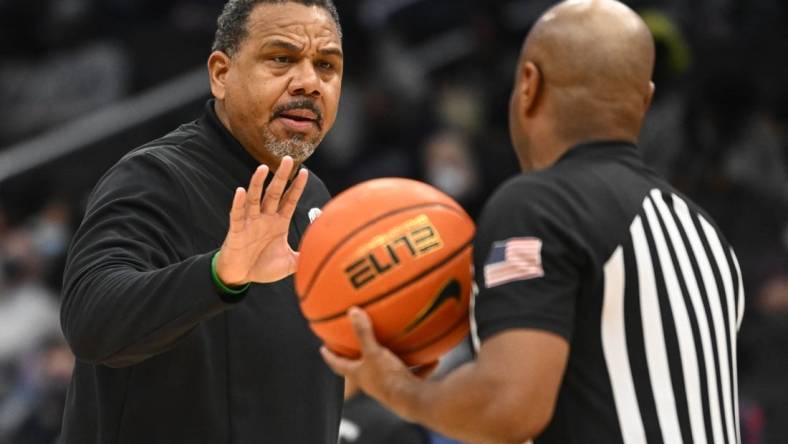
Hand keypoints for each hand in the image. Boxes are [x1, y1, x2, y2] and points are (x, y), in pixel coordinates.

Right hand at [215, 156, 307, 284]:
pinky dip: (238, 203)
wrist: (240, 277)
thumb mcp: (289, 263)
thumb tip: (323, 254)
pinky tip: (240, 191)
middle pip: (274, 193)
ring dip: (257, 183)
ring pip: (254, 199)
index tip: (304, 171)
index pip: (289, 200)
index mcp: (278, 223)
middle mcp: (265, 218)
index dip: (296, 187)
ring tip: (262, 168)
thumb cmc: (263, 268)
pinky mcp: (236, 230)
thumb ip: (304, 256)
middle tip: (287, 159)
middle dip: (281, 177)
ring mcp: (250, 222)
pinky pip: (237, 214)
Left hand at [321, 307, 423, 415]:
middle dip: (359, 357)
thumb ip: (364, 333)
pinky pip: (415, 375)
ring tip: (398, 347)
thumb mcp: (375, 352)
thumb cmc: (389, 379)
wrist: (413, 402)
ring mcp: (391, 387)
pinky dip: (423, 366)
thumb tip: (352, 311)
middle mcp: (373, 382)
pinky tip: (433, 357)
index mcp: (360, 375)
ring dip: (394, 361)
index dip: (329, 356)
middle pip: (362, 369)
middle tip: (356, 345)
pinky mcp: (408, 389)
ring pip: (390, 371)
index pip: (338, 365)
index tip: (323, 348)